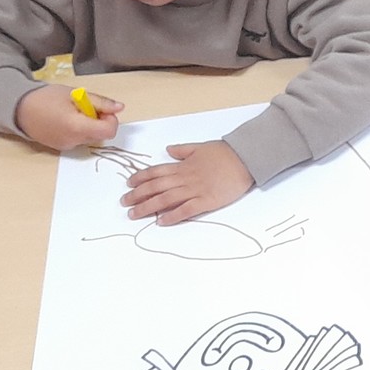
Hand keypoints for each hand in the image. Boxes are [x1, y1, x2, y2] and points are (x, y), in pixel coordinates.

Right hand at [15, 86, 121, 150]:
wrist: (18, 108)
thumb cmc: (47, 97)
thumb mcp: (76, 94)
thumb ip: (100, 102)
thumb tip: (120, 108)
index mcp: (77, 127)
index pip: (109, 131)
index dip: (110, 119)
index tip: (101, 109)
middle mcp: (73, 141)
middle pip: (101, 135)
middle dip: (100, 121)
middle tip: (86, 107)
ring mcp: (66, 146)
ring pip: (90, 138)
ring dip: (90, 126)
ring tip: (73, 112)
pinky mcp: (60, 148)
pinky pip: (79, 140)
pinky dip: (79, 131)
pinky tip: (66, 120)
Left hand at [122, 141, 254, 223]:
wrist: (244, 159)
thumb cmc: (224, 153)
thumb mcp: (200, 147)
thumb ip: (183, 150)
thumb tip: (168, 150)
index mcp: (183, 165)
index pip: (156, 172)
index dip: (140, 178)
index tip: (129, 184)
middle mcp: (185, 178)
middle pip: (156, 187)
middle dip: (138, 195)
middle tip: (124, 202)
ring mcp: (195, 190)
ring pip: (166, 199)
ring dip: (148, 207)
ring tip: (134, 214)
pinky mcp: (207, 200)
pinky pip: (186, 210)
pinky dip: (172, 216)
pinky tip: (161, 222)